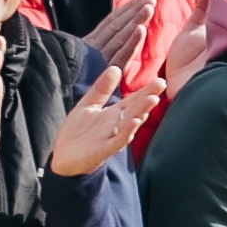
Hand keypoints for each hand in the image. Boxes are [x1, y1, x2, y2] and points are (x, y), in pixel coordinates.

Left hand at [44, 74, 161, 181]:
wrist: (64, 159)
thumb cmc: (77, 133)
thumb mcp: (88, 105)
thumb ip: (102, 88)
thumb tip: (115, 68)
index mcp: (115, 114)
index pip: (133, 99)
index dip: (146, 90)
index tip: (160, 80)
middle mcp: (118, 124)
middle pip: (136, 109)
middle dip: (149, 97)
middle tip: (162, 84)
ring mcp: (113, 136)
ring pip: (131, 123)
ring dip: (142, 111)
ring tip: (152, 99)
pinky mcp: (105, 149)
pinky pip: (119, 139)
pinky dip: (128, 130)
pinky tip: (135, 121)